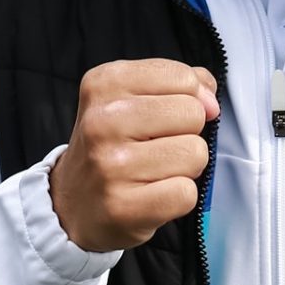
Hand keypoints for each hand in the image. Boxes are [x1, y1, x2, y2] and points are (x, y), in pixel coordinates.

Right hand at [48, 59, 218, 252]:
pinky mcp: (124, 206)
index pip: (182, 78)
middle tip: (156, 148)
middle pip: (193, 114)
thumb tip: (210, 101)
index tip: (167, 117)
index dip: (190, 99)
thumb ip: (177, 85)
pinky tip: (151, 195)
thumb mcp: (130, 99)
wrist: (73, 205)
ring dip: (185, 167)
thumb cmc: (109, 148)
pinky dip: (178, 198)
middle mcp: (102, 120)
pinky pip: (187, 193)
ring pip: (195, 153)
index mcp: (103, 84)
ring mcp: (111, 165)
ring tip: (153, 172)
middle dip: (187, 133)